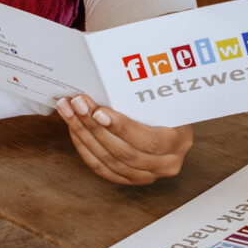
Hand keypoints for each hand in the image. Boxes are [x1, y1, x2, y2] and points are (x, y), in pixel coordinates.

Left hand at [55, 94, 191, 185]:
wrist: (172, 119)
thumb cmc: (166, 102)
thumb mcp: (163, 96)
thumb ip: (143, 92)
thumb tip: (111, 68)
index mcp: (179, 142)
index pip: (150, 141)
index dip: (122, 128)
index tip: (99, 112)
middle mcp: (166, 163)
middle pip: (124, 152)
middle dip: (95, 127)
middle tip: (77, 104)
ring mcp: (147, 175)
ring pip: (108, 161)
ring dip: (84, 134)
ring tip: (68, 111)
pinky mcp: (128, 179)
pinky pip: (101, 167)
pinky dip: (84, 146)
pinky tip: (74, 127)